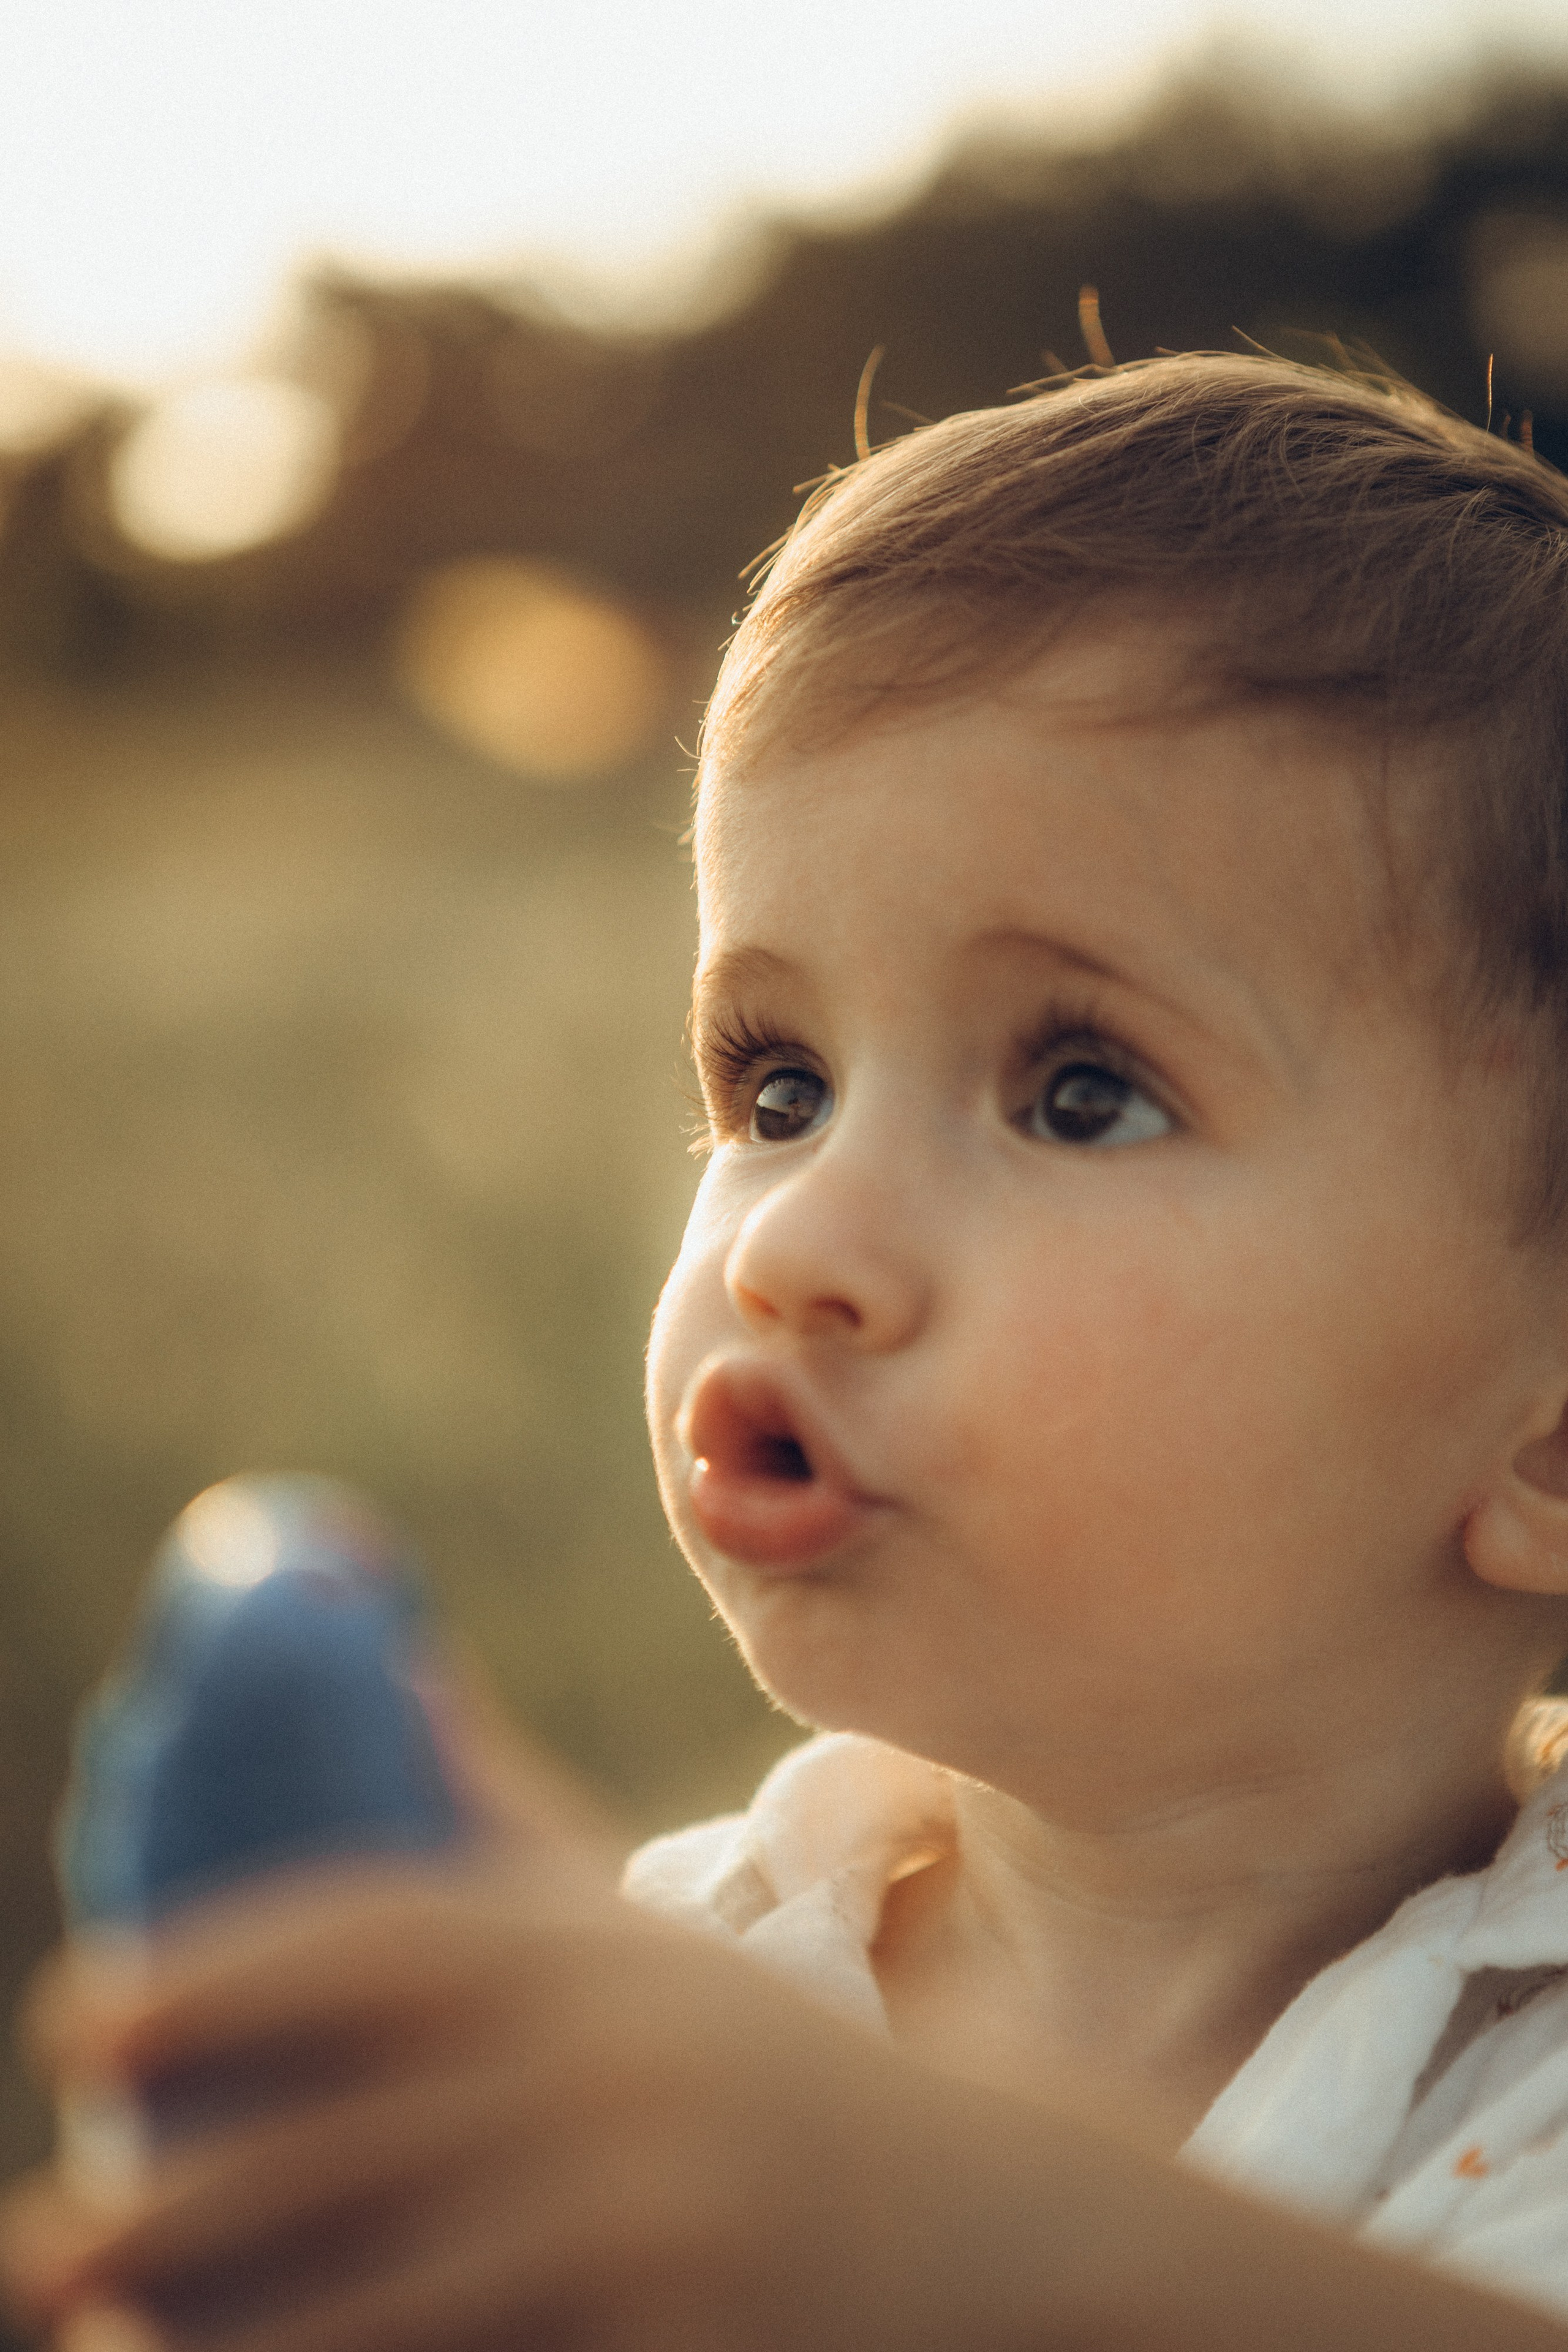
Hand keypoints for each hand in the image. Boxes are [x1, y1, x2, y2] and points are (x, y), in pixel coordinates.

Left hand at [0, 1846, 1061, 2351]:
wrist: (977, 2211)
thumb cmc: (762, 2065)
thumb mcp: (631, 1934)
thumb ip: (496, 1813)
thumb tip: (365, 1652)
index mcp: (587, 1953)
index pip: (373, 1937)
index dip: (212, 1971)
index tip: (79, 2016)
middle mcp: (609, 2075)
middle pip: (346, 2138)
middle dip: (174, 2197)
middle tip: (44, 2233)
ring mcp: (646, 2221)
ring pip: (386, 2290)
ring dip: (231, 2329)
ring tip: (105, 2335)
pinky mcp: (675, 2339)